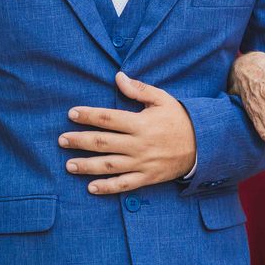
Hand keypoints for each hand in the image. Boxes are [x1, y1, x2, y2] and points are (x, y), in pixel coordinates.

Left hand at [59, 71, 195, 193]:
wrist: (203, 145)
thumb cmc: (179, 118)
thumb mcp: (162, 99)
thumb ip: (138, 89)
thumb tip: (118, 76)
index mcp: (141, 123)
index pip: (108, 118)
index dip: (88, 115)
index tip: (71, 114)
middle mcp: (139, 144)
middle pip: (103, 142)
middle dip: (79, 141)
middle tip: (61, 140)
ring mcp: (142, 163)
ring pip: (109, 165)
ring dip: (87, 165)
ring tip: (69, 165)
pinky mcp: (147, 178)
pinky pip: (124, 184)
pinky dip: (107, 187)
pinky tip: (91, 187)